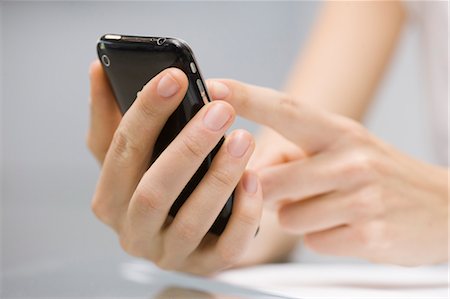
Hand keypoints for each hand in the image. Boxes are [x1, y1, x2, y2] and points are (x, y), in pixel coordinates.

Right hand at [86, 61, 262, 274]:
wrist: (185, 228)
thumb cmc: (155, 181)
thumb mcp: (130, 152)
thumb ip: (113, 115)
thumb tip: (99, 70)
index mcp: (109, 198)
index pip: (120, 151)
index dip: (146, 112)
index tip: (174, 78)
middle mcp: (133, 230)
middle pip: (154, 190)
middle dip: (188, 147)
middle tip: (221, 110)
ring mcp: (169, 253)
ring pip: (191, 219)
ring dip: (220, 176)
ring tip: (243, 139)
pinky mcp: (204, 265)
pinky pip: (227, 247)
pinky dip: (243, 214)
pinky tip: (254, 180)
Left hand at [207, 79, 447, 265]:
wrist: (441, 209)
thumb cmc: (378, 174)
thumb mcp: (342, 148)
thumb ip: (292, 154)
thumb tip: (251, 170)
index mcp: (340, 132)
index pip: (287, 109)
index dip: (247, 98)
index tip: (215, 90)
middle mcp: (352, 159)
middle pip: (269, 180)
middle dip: (265, 192)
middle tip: (291, 188)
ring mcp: (362, 198)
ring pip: (288, 218)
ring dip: (299, 217)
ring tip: (330, 207)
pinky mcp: (369, 235)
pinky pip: (313, 241)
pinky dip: (322, 237)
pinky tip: (346, 226)